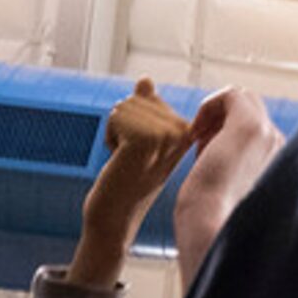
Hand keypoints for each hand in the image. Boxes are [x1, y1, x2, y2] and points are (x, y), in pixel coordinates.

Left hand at [81, 77, 195, 230]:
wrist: (115, 218)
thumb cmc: (127, 181)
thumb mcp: (143, 140)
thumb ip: (147, 108)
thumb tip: (145, 79)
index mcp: (188, 132)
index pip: (151, 99)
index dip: (138, 124)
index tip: (145, 155)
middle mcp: (183, 132)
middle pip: (139, 99)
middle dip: (126, 125)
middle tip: (133, 159)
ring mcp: (165, 135)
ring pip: (126, 106)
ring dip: (117, 132)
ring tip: (127, 161)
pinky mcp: (144, 138)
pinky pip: (116, 115)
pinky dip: (109, 136)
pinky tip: (119, 161)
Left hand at [175, 87, 286, 285]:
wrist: (212, 234)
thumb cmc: (216, 227)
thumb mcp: (236, 203)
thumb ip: (242, 183)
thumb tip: (226, 174)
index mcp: (282, 166)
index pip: (259, 134)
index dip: (229, 140)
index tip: (209, 161)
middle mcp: (283, 147)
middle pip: (252, 115)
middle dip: (223, 127)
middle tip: (201, 152)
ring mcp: (269, 135)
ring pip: (244, 102)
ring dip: (217, 117)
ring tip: (199, 144)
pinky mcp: (250, 126)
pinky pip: (232, 95)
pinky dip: (210, 105)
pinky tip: (196, 131)